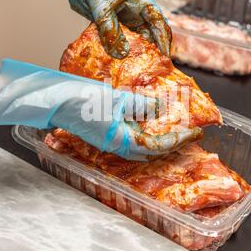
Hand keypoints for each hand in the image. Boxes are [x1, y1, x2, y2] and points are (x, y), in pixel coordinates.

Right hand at [0, 58, 193, 160]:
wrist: (55, 100)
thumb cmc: (83, 100)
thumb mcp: (118, 99)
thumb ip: (142, 105)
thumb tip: (161, 107)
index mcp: (122, 141)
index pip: (158, 145)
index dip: (178, 139)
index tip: (196, 133)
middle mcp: (117, 146)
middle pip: (150, 151)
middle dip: (171, 143)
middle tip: (188, 133)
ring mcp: (109, 141)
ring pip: (140, 146)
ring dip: (157, 139)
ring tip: (172, 128)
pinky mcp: (103, 133)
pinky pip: (129, 137)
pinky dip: (143, 132)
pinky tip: (148, 122)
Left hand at [39, 0, 171, 58]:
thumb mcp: (102, 6)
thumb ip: (111, 30)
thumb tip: (121, 54)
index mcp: (140, 1)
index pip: (158, 22)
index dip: (163, 39)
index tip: (164, 56)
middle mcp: (134, 11)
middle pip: (148, 34)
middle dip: (150, 51)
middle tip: (149, 69)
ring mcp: (122, 18)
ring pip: (132, 39)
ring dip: (132, 53)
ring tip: (133, 70)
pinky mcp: (110, 24)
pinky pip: (116, 40)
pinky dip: (116, 50)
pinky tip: (115, 62)